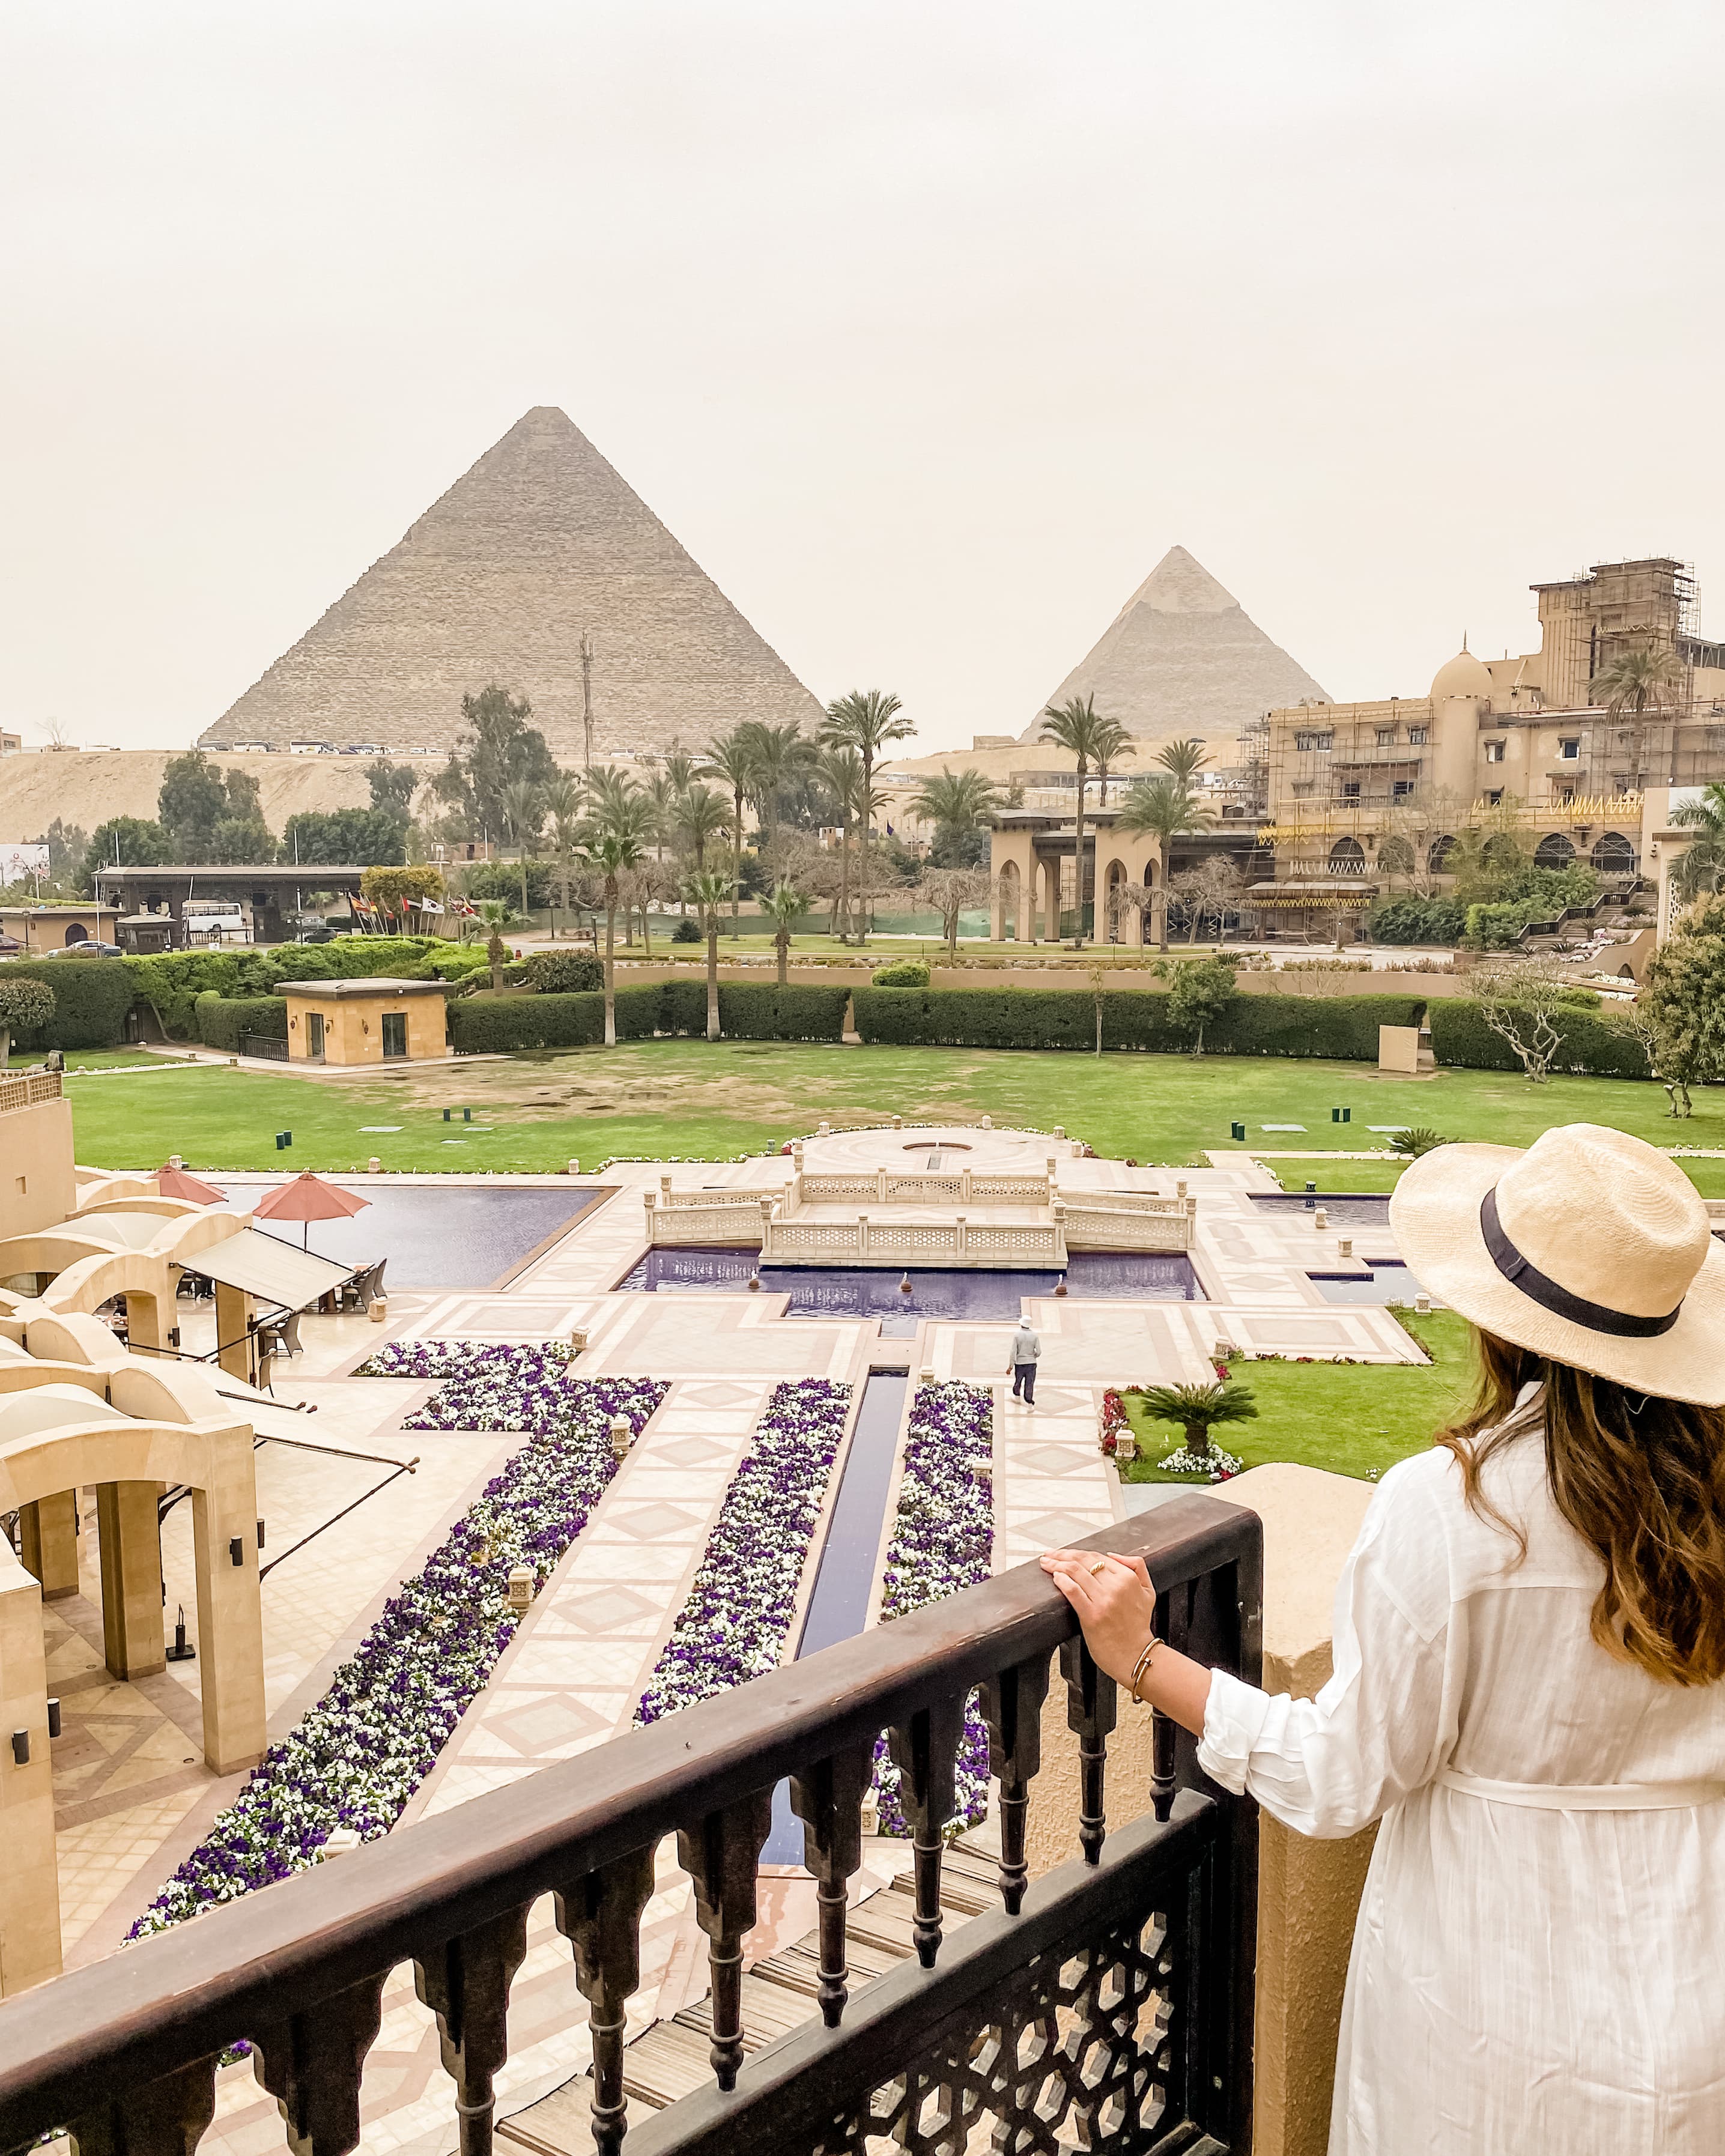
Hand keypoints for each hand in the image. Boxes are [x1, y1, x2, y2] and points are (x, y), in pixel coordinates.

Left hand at [1039, 1548, 1157, 1689]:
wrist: (1135, 1655)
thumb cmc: (1137, 1626)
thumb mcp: (1148, 1591)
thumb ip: (1137, 1567)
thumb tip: (1113, 1555)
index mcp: (1128, 1578)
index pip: (1097, 1556)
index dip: (1076, 1552)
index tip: (1065, 1553)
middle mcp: (1116, 1586)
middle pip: (1083, 1560)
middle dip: (1062, 1555)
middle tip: (1050, 1555)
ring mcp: (1103, 1600)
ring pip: (1075, 1571)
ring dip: (1056, 1564)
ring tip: (1047, 1563)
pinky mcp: (1091, 1615)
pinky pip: (1072, 1590)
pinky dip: (1061, 1581)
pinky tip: (1055, 1578)